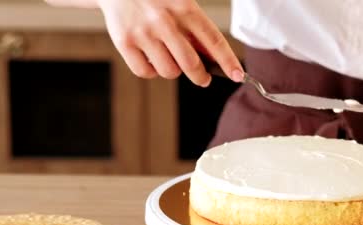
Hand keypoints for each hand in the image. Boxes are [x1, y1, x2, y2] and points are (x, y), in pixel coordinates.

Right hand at [95, 0, 243, 85]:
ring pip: (169, 71)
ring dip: (173, 70)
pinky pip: (145, 72)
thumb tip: (214, 60)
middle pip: (191, 64)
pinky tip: (150, 57)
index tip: (238, 76)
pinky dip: (151, 71)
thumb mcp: (180, 3)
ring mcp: (143, 32)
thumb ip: (195, 29)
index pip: (214, 41)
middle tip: (203, 78)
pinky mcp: (125, 42)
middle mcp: (164, 20)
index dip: (228, 62)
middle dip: (201, 77)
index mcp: (184, 7)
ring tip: (168, 56)